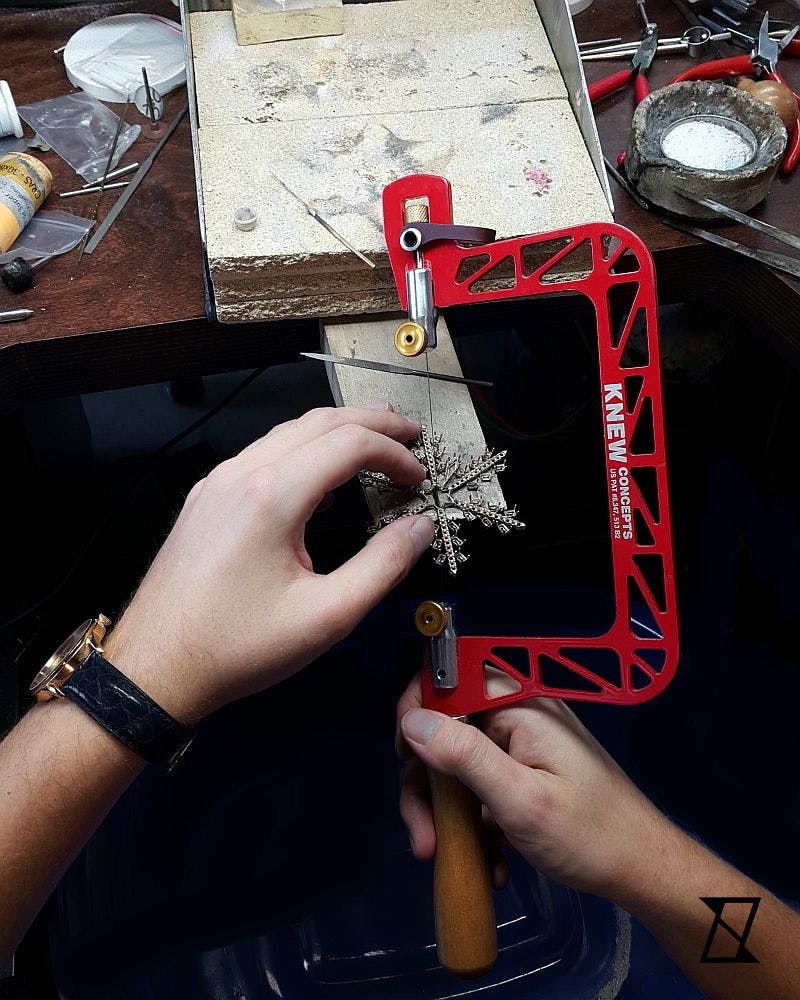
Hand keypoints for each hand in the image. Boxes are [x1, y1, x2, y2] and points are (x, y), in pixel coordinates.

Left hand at [105, 405, 433, 723]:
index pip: (349, 444)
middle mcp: (240, 476)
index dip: (394, 452)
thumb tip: (419, 527)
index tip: (419, 476)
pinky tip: (319, 473)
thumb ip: (383, 566)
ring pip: (286, 433)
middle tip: (408, 431)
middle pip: (318, 422)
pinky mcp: (205, 501)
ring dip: (334, 430)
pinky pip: (261, 455)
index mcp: (271, 496)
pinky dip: (302, 450)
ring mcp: (217, 484)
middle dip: (371, 422)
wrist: (154, 668)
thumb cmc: (235, 647)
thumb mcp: (327, 615)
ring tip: (371, 437)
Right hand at [397, 674, 677, 904]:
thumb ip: (465, 756)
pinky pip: (479, 787)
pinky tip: (486, 859)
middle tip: (423, 834)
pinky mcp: (522, 776)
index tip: (406, 754)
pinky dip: (472, 822)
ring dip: (444, 812)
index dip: (420, 706)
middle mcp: (518, 717)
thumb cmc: (589, 835)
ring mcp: (520, 748)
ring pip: (456, 764)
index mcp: (521, 705)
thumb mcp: (520, 800)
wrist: (642, 872)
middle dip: (427, 782)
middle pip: (446, 728)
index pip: (453, 675)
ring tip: (444, 855)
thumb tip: (413, 721)